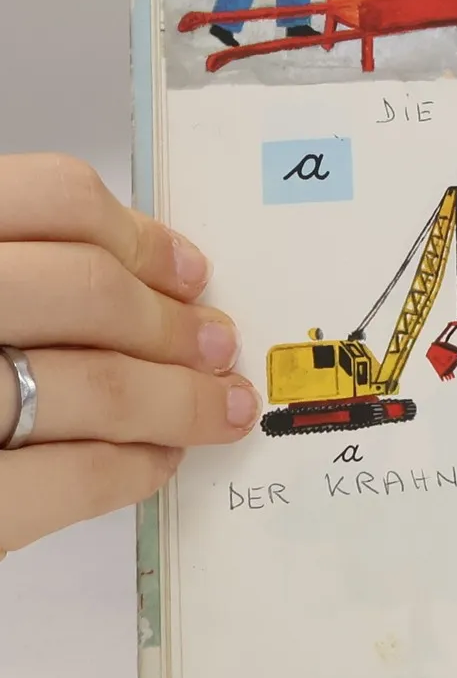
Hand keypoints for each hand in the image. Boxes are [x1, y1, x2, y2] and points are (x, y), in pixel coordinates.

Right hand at [0, 156, 255, 555]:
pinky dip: (126, 470)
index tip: (185, 269)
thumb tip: (138, 281)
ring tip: (213, 410)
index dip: (137, 234)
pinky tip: (153, 465)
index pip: (47, 196)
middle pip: (83, 289)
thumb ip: (7, 271)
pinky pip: (59, 480)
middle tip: (215, 345)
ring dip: (174, 399)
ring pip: (87, 383)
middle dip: (170, 325)